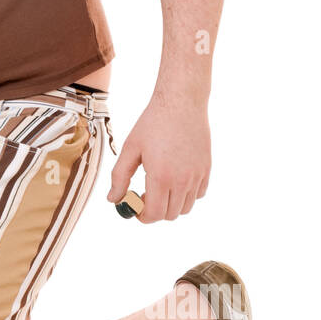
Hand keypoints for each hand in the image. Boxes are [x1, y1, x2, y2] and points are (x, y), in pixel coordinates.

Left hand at [107, 94, 210, 222]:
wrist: (181, 103)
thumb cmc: (152, 123)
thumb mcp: (130, 148)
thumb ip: (119, 177)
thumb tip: (113, 200)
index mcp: (161, 176)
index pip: (154, 214)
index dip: (141, 216)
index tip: (134, 208)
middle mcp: (182, 180)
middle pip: (170, 215)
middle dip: (154, 211)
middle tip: (143, 196)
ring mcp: (197, 175)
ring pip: (185, 208)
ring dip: (171, 205)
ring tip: (159, 188)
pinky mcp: (206, 169)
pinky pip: (198, 195)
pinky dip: (186, 195)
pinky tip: (175, 180)